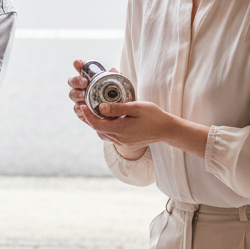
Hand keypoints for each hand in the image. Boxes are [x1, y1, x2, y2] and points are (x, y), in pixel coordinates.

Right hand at [67, 58, 123, 112]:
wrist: (117, 114)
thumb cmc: (116, 96)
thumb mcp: (119, 86)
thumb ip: (115, 78)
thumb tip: (112, 70)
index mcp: (89, 78)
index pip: (82, 69)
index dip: (78, 65)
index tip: (78, 63)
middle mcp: (81, 87)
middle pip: (72, 81)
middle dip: (76, 80)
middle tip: (84, 82)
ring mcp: (79, 99)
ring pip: (72, 94)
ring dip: (77, 94)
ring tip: (83, 95)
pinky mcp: (81, 112)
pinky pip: (77, 109)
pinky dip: (79, 108)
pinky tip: (83, 107)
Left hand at [76, 98, 208, 160]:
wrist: (167, 130)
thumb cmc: (153, 116)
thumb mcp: (136, 107)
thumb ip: (118, 108)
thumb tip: (100, 107)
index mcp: (120, 129)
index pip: (96, 124)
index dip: (87, 115)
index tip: (82, 105)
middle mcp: (119, 139)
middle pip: (97, 130)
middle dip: (90, 119)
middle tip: (86, 106)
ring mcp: (123, 142)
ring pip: (103, 134)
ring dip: (97, 124)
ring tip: (95, 112)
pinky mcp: (126, 143)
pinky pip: (110, 136)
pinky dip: (105, 128)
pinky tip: (107, 119)